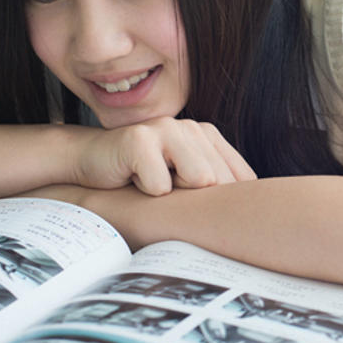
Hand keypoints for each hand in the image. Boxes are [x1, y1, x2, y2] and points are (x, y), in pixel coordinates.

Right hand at [71, 117, 255, 194]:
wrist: (89, 160)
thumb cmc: (140, 175)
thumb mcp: (183, 179)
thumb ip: (214, 186)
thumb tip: (252, 216)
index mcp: (207, 135)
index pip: (240, 177)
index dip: (227, 202)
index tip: (210, 212)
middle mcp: (191, 127)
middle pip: (220, 182)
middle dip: (195, 198)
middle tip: (167, 190)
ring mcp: (166, 129)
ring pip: (198, 180)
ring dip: (172, 194)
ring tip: (153, 183)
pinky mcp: (140, 139)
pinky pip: (160, 186)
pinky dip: (146, 192)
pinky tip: (132, 178)